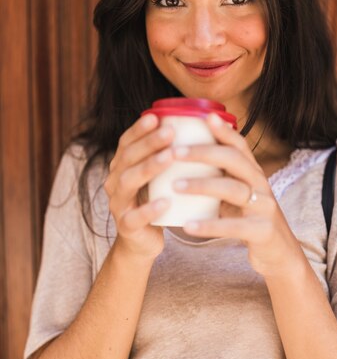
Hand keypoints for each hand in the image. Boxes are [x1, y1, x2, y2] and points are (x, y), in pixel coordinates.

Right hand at [104, 113, 174, 259]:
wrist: (142, 242)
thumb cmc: (155, 201)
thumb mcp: (159, 176)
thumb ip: (168, 154)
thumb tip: (199, 126)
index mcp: (122, 166)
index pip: (126, 142)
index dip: (138, 129)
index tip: (156, 116)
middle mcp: (114, 182)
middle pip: (128, 157)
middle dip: (149, 143)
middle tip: (170, 132)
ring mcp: (118, 204)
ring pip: (128, 182)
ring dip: (149, 167)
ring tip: (170, 157)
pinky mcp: (126, 227)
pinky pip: (135, 217)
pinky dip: (150, 209)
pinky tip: (166, 201)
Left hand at [172, 113, 304, 276]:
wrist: (279, 255)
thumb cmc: (249, 221)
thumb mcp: (238, 196)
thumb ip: (220, 178)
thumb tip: (184, 159)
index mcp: (254, 174)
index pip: (240, 146)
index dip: (224, 131)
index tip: (204, 117)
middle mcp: (262, 185)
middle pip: (235, 160)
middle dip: (204, 153)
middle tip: (175, 152)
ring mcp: (265, 208)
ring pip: (233, 189)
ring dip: (202, 185)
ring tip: (175, 185)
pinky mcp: (262, 232)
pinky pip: (234, 226)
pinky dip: (209, 225)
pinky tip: (186, 224)